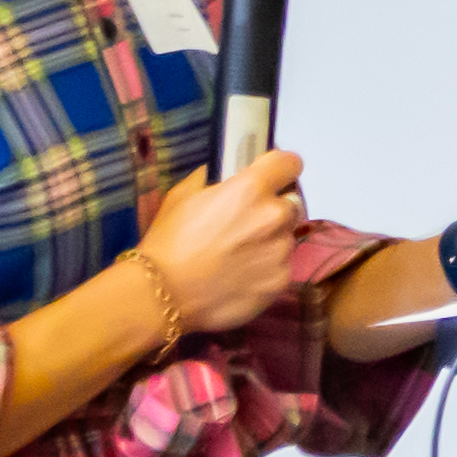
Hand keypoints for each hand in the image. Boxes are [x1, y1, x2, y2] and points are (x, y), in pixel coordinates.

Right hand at [130, 155, 309, 333]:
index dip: (280, 168)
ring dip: (271, 238)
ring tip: (238, 253)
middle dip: (274, 207)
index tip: (271, 176)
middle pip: (292, 202)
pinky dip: (268, 267)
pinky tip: (241, 274)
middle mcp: (274, 216)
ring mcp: (282, 250)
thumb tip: (226, 174)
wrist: (164, 294)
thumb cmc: (168, 242)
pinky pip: (283, 265)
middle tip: (246, 221)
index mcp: (251, 189)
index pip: (289, 163)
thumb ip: (212, 179)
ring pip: (288, 235)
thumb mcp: (182, 197)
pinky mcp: (282, 279)